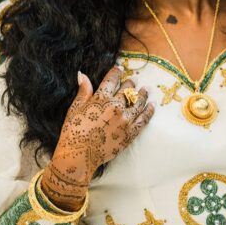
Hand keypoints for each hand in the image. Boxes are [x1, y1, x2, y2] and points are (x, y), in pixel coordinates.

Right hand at [41, 66, 153, 209]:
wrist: (79, 155)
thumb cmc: (73, 132)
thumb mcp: (75, 109)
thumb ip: (83, 91)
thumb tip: (83, 75)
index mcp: (101, 98)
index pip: (112, 79)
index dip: (117, 73)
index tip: (120, 70)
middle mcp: (115, 106)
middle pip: (127, 90)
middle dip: (130, 83)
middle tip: (134, 81)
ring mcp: (125, 120)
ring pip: (138, 102)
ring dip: (143, 94)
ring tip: (146, 89)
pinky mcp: (130, 133)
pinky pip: (144, 119)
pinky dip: (149, 111)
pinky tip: (152, 106)